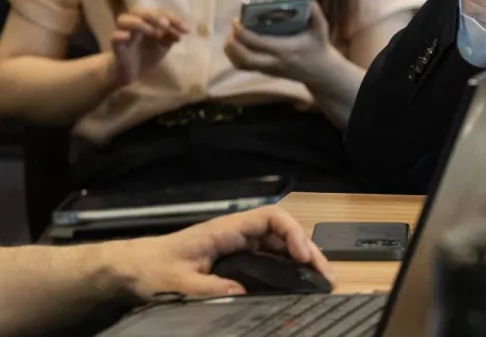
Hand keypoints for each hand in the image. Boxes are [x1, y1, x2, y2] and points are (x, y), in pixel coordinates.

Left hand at [108, 205, 332, 299]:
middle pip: (283, 232)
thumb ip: (212, 289)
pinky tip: (297, 284)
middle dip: (307, 250)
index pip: (271, 218)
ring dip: (302, 260)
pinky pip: (270, 258)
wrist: (130, 269)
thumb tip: (247, 295)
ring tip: (319, 281)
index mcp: (226, 230)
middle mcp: (237, 233)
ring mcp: (238, 245)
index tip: (302, 257)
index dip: (292, 233)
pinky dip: (288, 268)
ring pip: (280, 245)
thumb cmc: (152, 270)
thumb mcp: (179, 284)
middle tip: (325, 276)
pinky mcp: (235, 258)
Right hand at [109, 8, 187, 85]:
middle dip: (154, 16)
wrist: (131, 72)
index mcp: (147, 21)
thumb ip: (172, 36)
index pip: (159, 12)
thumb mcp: (163, 45)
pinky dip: (120, 35)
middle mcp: (133, 24)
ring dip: (138, 23)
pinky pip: (114, 37)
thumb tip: (183, 31)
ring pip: (123, 19)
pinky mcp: (116, 47)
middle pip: (138, 11)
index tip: (186, 30)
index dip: (173, 18)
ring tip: (152, 31)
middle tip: (166, 25)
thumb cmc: (147, 54)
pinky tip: (128, 37)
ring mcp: (123, 34)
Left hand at [225, 1, 336, 83]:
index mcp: (286, 50)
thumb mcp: (321, 29)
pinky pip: (242, 67)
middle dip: (233, 41)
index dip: (243, 32)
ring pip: (240, 64)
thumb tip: (308, 0)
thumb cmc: (318, 46)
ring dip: (231, 48)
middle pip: (244, 57)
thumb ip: (316, 14)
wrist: (320, 72)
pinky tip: (235, 43)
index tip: (237, 20)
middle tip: (234, 26)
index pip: (258, 43)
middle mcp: (274, 62)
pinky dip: (233, 55)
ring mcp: (268, 69)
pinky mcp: (264, 72)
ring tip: (232, 33)